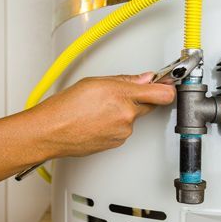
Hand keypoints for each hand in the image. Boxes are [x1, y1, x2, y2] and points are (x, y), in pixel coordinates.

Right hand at [29, 72, 175, 157]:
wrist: (51, 132)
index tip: (169, 83)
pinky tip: (98, 120)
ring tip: (100, 109)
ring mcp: (123, 132)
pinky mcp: (117, 143)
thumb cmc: (65, 107)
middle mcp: (127, 116)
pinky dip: (116, 124)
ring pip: (133, 117)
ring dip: (124, 112)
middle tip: (121, 93)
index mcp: (122, 96)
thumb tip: (143, 78)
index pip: (162, 93)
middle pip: (149, 105)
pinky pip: (124, 129)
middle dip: (140, 98)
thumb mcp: (95, 82)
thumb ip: (125, 80)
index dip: (168, 87)